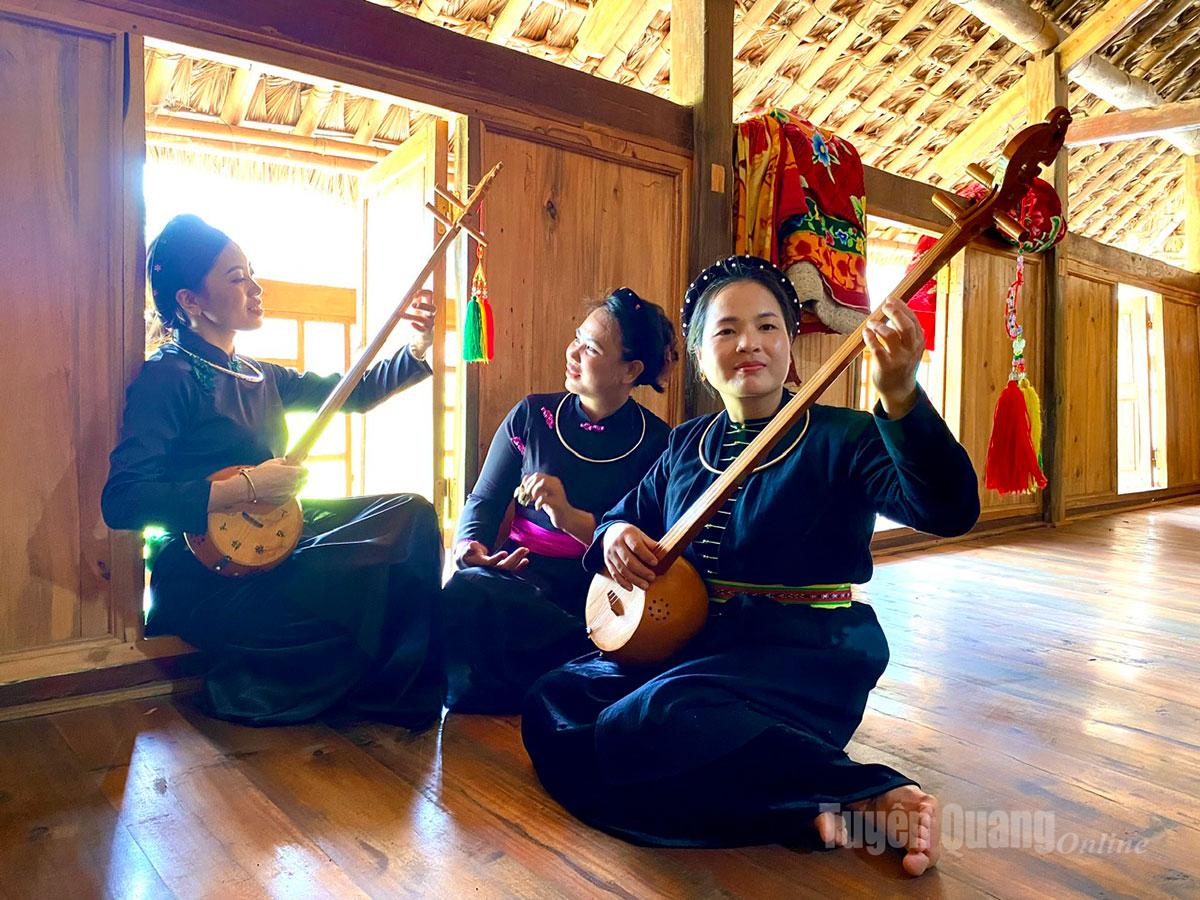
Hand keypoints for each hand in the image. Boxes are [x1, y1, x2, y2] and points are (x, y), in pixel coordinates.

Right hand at [245, 458, 306, 505]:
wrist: (251, 488)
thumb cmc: (261, 474)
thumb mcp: (272, 463)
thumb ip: (282, 462)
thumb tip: (285, 461)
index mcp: (294, 473)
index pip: (307, 471)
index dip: (302, 469)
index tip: (299, 468)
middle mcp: (295, 484)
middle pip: (305, 481)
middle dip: (301, 477)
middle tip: (292, 475)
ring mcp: (290, 494)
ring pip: (299, 489)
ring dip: (295, 486)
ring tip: (285, 483)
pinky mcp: (285, 501)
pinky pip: (291, 496)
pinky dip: (288, 493)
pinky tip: (280, 490)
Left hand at [404, 290, 435, 359]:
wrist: (424, 337)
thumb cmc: (420, 319)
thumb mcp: (419, 309)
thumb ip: (418, 300)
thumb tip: (414, 292)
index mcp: (430, 306)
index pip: (431, 296)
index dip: (425, 293)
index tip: (416, 293)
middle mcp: (431, 315)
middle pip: (433, 308)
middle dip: (423, 306)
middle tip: (412, 305)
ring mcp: (429, 324)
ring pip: (422, 319)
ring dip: (410, 316)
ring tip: (400, 314)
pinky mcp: (425, 332)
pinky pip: (422, 330)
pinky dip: (416, 327)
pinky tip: (411, 324)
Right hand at [454, 539, 529, 571]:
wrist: (469, 564)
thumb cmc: (468, 555)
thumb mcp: (466, 551)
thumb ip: (469, 548)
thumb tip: (472, 545)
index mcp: (481, 565)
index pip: (490, 563)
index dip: (497, 559)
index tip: (504, 553)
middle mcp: (490, 570)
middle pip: (504, 566)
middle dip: (514, 557)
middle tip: (524, 549)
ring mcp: (497, 571)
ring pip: (509, 567)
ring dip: (518, 559)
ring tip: (526, 550)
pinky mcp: (501, 570)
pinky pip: (512, 569)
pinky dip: (519, 565)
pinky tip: (526, 560)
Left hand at [518, 473, 571, 527]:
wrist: (565, 517)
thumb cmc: (552, 506)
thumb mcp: (542, 495)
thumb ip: (534, 486)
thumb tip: (524, 478)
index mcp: (553, 481)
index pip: (537, 475)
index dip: (528, 482)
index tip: (525, 491)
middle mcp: (556, 484)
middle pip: (538, 477)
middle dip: (529, 486)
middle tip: (527, 496)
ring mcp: (557, 492)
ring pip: (542, 483)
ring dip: (533, 491)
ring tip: (532, 499)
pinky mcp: (557, 502)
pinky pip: (543, 498)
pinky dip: (537, 503)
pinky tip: (538, 508)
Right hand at [602, 523, 659, 590]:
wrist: (611, 533)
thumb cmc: (630, 536)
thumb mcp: (641, 535)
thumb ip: (650, 545)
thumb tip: (664, 556)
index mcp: (627, 534)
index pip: (636, 546)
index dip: (646, 555)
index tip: (656, 563)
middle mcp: (617, 544)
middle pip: (628, 560)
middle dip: (641, 571)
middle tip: (652, 577)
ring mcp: (610, 554)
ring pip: (622, 569)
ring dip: (634, 579)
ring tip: (645, 586)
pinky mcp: (607, 562)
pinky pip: (614, 574)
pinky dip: (623, 582)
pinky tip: (631, 588)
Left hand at [865, 298, 923, 417]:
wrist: (899, 390)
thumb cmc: (902, 363)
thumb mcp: (910, 347)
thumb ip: (906, 331)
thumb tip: (896, 308)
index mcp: (918, 342)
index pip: (913, 320)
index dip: (902, 307)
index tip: (890, 299)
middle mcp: (911, 350)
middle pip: (905, 326)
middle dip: (894, 312)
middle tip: (884, 305)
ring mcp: (899, 359)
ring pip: (891, 336)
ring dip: (879, 325)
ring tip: (871, 322)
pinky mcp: (886, 367)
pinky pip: (877, 349)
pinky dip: (870, 338)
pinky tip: (865, 332)